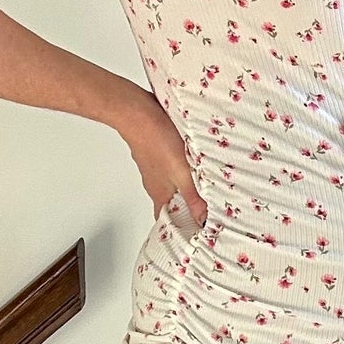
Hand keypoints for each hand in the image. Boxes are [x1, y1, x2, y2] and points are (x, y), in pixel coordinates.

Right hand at [122, 88, 208, 229]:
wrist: (137, 112)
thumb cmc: (156, 139)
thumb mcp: (182, 172)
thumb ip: (194, 196)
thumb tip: (203, 218)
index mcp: (160, 195)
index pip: (169, 221)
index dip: (182, 229)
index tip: (197, 232)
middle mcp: (155, 185)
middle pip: (172, 205)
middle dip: (187, 210)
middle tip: (206, 213)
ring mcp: (154, 169)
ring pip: (171, 186)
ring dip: (186, 190)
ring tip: (204, 190)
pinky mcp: (156, 154)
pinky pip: (170, 170)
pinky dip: (181, 173)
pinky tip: (192, 165)